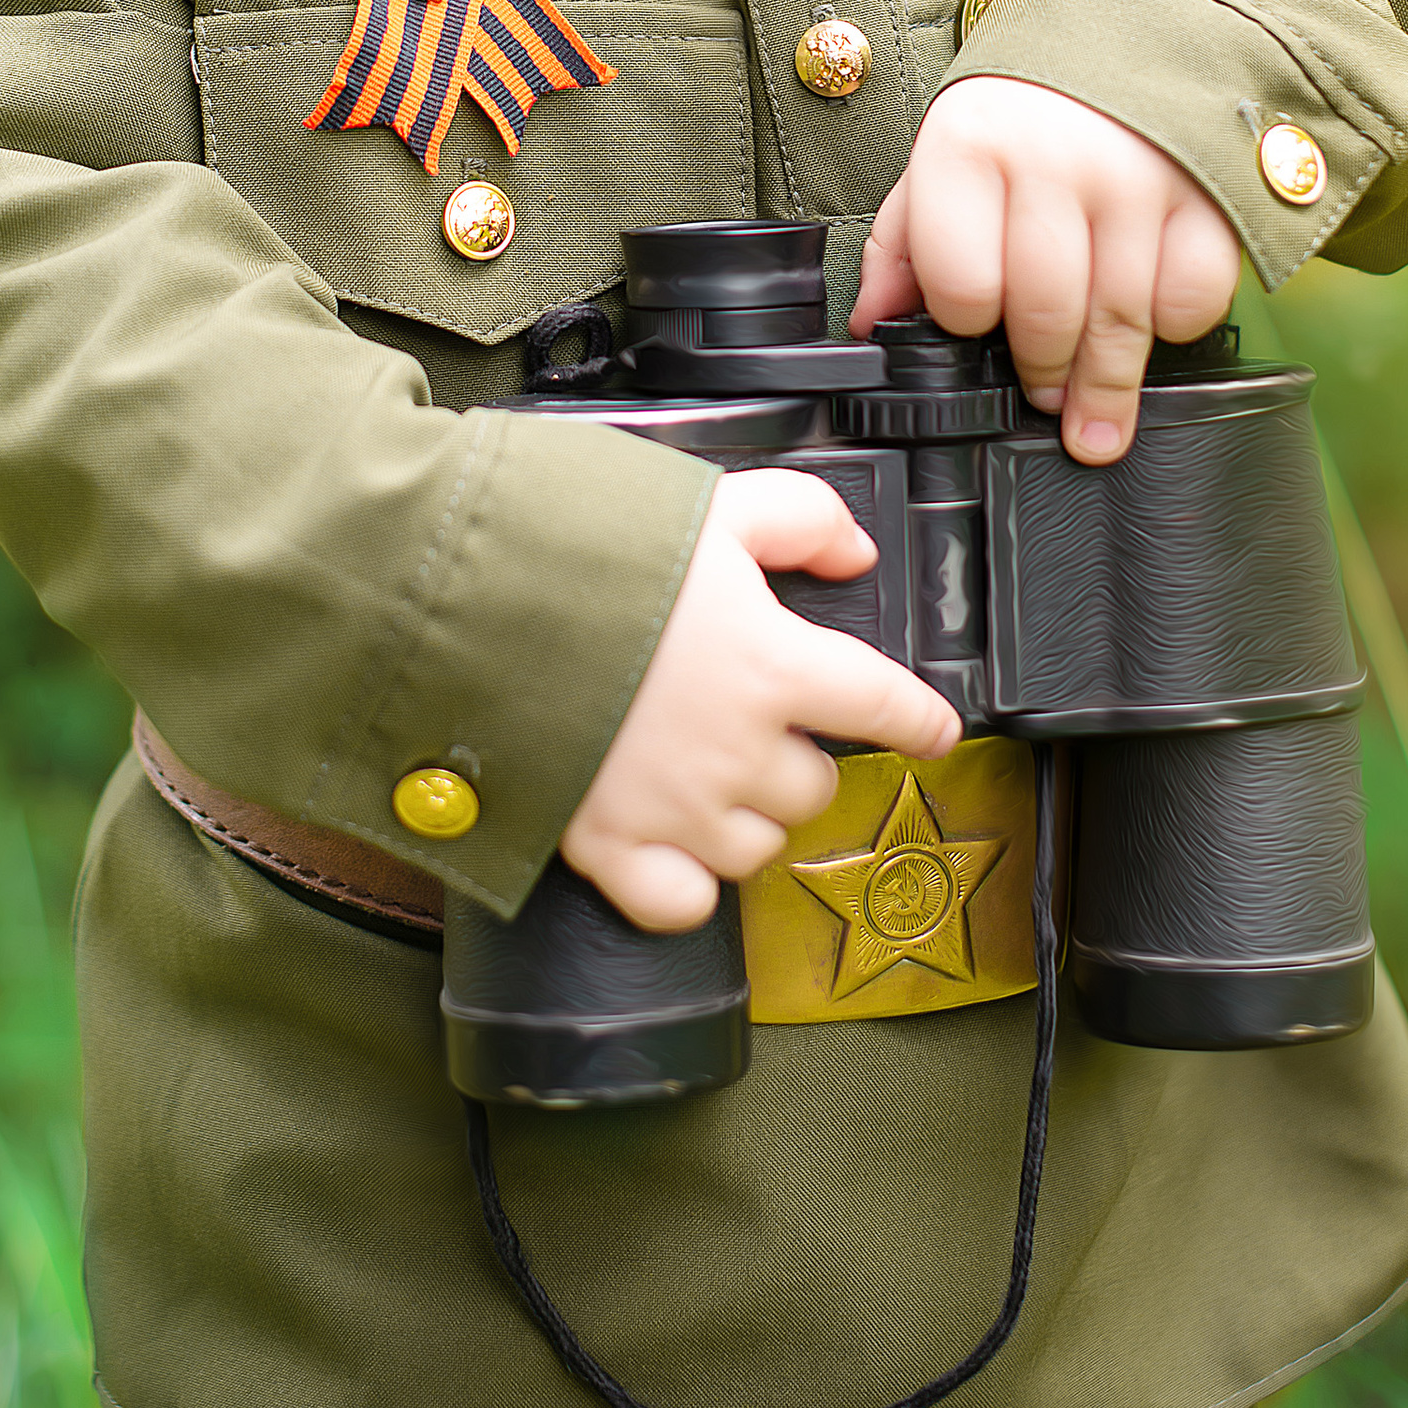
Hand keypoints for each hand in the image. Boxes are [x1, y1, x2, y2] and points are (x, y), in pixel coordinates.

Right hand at [560, 470, 959, 930]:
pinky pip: (683, 903)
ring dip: (748, 814)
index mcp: (774, 665)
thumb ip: (800, 519)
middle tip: (754, 716)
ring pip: (758, 846)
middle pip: (814, 785)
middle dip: (798, 754)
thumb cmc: (591, 551)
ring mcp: (677, 809)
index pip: (884, 705)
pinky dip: (689, 883)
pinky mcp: (611, 848)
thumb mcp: (714, 504)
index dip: (919, 720)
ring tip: (707, 769)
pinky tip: (675, 843)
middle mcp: (739, 750)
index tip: (933, 730)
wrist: (474, 603)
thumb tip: (855, 553)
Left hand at [852, 76, 1240, 464]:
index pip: (960, 286)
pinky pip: (1193, 299)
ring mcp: (1138, 176)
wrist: (1124, 25)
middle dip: (1042, 375)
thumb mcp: (945, 157)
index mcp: (971, 145)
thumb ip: (904, 242)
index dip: (964, 323)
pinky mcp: (1207, 193)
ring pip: (1120, 321)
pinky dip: (1176, 327)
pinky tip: (1152, 321)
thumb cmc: (1022, 109)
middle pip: (1046, 315)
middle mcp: (1055, 158)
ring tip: (1093, 416)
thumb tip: (873, 323)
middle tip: (1043, 397)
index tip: (976, 329)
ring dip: (1105, 384)